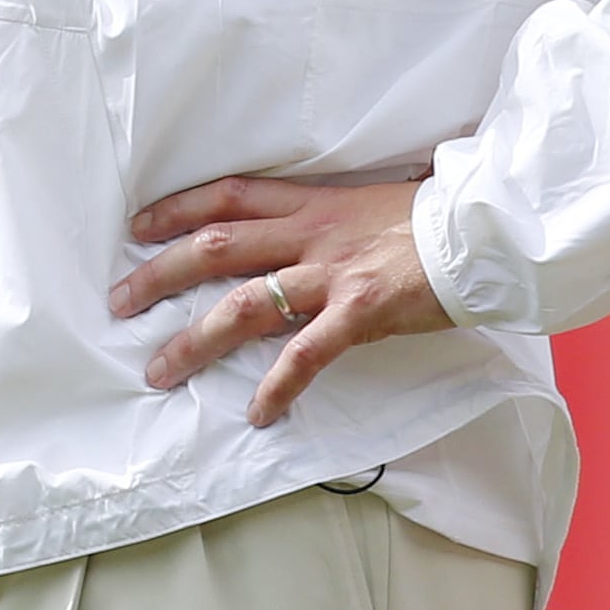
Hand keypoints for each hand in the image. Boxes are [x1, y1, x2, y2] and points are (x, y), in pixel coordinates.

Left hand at [108, 177, 448, 427]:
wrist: (490, 230)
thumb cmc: (439, 220)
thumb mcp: (372, 205)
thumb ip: (333, 219)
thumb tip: (310, 231)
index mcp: (313, 204)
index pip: (228, 196)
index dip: (176, 209)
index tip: (138, 227)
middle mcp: (311, 234)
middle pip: (214, 247)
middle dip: (158, 276)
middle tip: (118, 304)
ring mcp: (332, 273)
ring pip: (242, 304)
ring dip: (194, 341)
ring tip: (159, 371)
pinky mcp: (361, 311)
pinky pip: (307, 353)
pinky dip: (278, 385)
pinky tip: (258, 412)